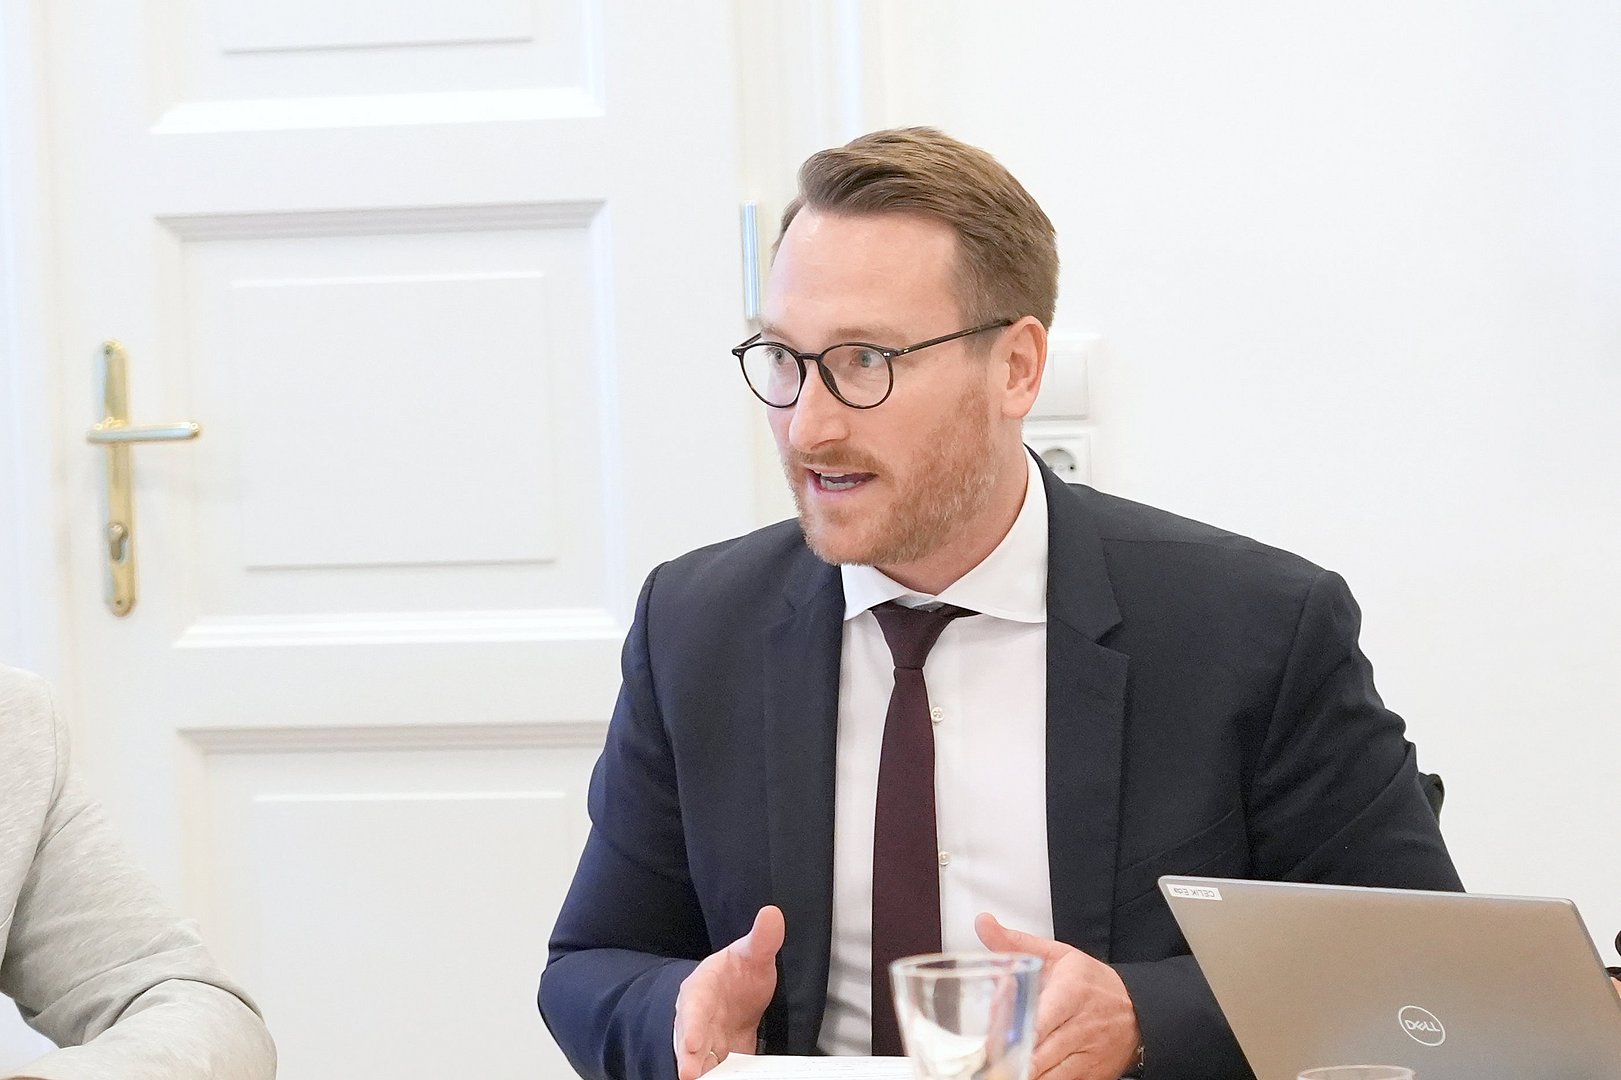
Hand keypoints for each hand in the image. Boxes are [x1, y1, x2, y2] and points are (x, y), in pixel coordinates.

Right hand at [674, 905, 784, 1078]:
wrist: (736, 993)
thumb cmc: (736, 974)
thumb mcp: (751, 954)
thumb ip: (762, 939)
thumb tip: (772, 914)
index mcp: (700, 990)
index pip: (692, 1008)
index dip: (691, 1026)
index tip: (692, 1042)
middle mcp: (697, 1020)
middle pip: (689, 1041)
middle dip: (689, 1058)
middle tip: (690, 1074)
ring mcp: (708, 1042)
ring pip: (701, 1060)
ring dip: (704, 1072)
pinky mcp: (721, 1058)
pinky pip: (720, 1070)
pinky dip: (722, 1076)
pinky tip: (730, 1079)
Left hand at [977, 913, 1140, 1079]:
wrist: (1137, 1011)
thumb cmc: (1092, 983)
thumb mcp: (1056, 956)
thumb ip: (1015, 943)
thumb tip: (984, 923)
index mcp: (1071, 992)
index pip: (1039, 1020)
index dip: (1015, 1033)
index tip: (996, 1038)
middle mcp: (1081, 1026)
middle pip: (1040, 1054)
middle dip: (1013, 1058)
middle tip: (992, 1058)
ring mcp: (1088, 1055)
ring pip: (1050, 1075)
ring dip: (1027, 1073)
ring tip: (1007, 1067)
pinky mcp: (1092, 1075)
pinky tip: (1029, 1072)